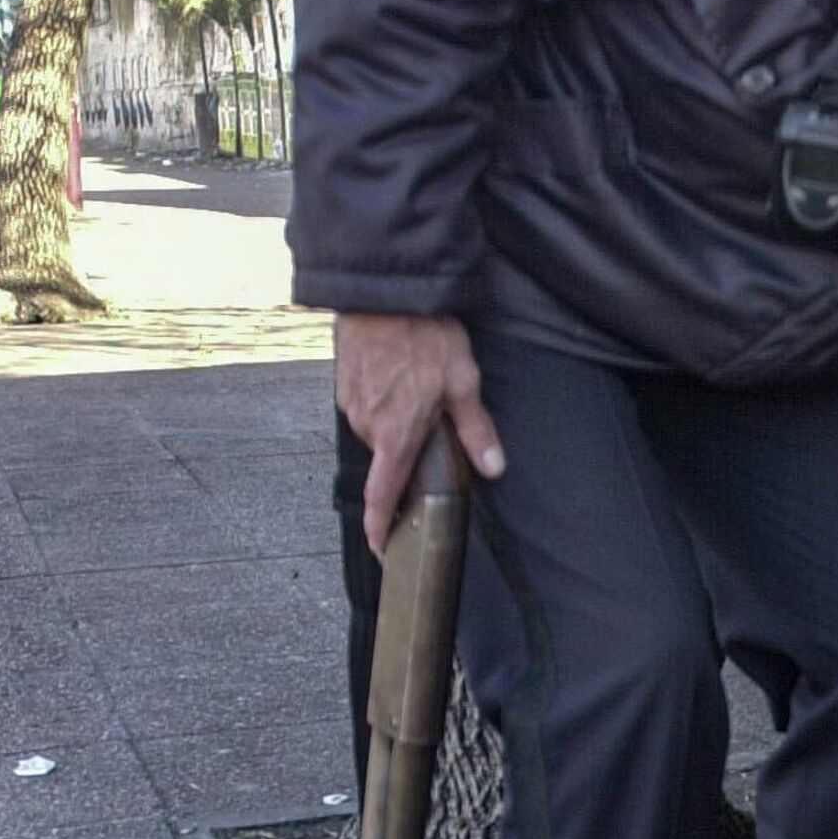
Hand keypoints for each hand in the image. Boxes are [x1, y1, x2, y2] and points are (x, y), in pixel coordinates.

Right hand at [335, 313, 505, 553]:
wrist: (383, 292)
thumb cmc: (424, 335)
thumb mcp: (463, 383)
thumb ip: (476, 431)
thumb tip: (493, 468)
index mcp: (396, 435)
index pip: (381, 495)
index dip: (380, 526)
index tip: (381, 546)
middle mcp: (367, 425)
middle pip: (388, 457)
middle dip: (407, 449)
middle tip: (432, 422)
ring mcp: (351, 403)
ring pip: (378, 428)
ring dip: (396, 420)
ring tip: (418, 389)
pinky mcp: (343, 383)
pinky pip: (366, 405)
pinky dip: (384, 400)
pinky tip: (400, 375)